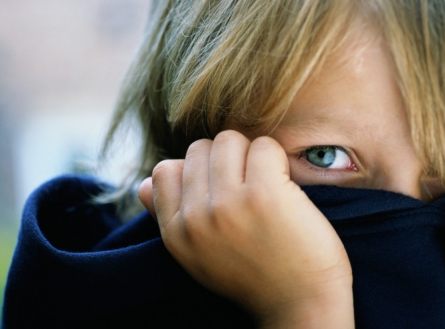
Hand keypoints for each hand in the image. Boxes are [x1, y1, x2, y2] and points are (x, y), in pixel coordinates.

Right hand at [138, 130, 353, 328]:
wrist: (302, 305)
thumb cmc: (256, 276)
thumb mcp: (198, 256)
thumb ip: (169, 218)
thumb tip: (142, 185)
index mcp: (176, 234)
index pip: (164, 171)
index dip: (197, 172)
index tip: (223, 191)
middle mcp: (196, 218)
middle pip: (200, 149)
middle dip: (227, 160)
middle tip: (250, 189)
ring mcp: (228, 204)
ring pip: (229, 140)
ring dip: (252, 155)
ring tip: (268, 185)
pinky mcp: (264, 193)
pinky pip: (264, 145)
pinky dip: (277, 159)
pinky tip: (286, 185)